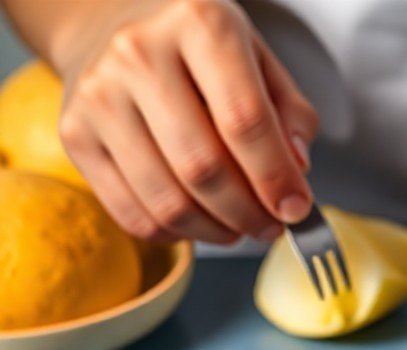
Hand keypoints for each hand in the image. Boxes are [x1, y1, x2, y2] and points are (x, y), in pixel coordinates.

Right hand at [55, 0, 317, 243]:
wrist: (111, 27)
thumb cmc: (198, 53)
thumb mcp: (259, 62)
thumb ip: (290, 116)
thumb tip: (296, 172)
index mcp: (198, 23)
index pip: (245, 120)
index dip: (276, 178)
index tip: (296, 210)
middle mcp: (140, 53)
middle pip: (203, 169)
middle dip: (248, 214)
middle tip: (271, 226)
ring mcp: (99, 95)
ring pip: (169, 203)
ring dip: (216, 232)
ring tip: (238, 227)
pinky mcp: (75, 135)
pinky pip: (134, 215)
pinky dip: (176, 235)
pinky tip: (197, 221)